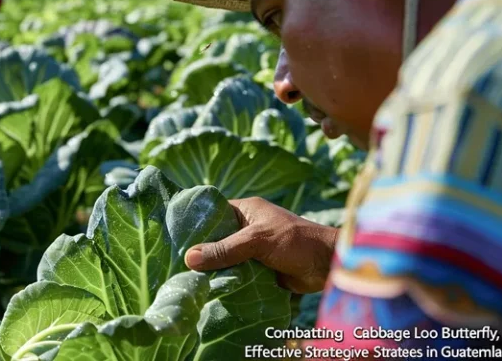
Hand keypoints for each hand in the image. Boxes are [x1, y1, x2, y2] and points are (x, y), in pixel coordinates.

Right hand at [185, 196, 337, 293]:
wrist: (328, 265)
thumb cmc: (294, 241)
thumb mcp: (256, 241)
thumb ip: (225, 249)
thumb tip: (189, 258)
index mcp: (245, 211)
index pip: (212, 214)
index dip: (195, 225)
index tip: (173, 238)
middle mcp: (246, 228)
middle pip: (216, 240)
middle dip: (201, 253)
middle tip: (177, 265)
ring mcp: (253, 250)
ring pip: (225, 260)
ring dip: (214, 270)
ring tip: (188, 280)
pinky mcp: (259, 270)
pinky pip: (237, 275)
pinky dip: (227, 282)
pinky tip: (209, 290)